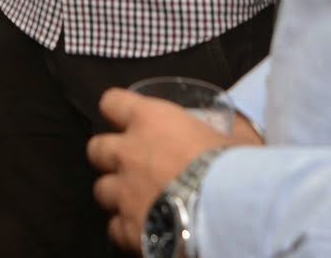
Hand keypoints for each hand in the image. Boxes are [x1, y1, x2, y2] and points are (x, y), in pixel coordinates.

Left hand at [86, 90, 261, 251]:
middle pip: (96, 149)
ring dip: (117, 195)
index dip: (118, 111)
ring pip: (101, 190)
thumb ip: (219, 131)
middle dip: (109, 157)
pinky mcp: (128, 227)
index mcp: (150, 120)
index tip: (127, 119)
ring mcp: (124, 192)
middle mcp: (128, 153)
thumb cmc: (234, 166)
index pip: (112, 102)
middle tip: (131, 165)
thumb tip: (233, 130)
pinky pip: (114, 227)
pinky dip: (127, 228)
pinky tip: (144, 229)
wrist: (228, 212)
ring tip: (138, 201)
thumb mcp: (231, 137)